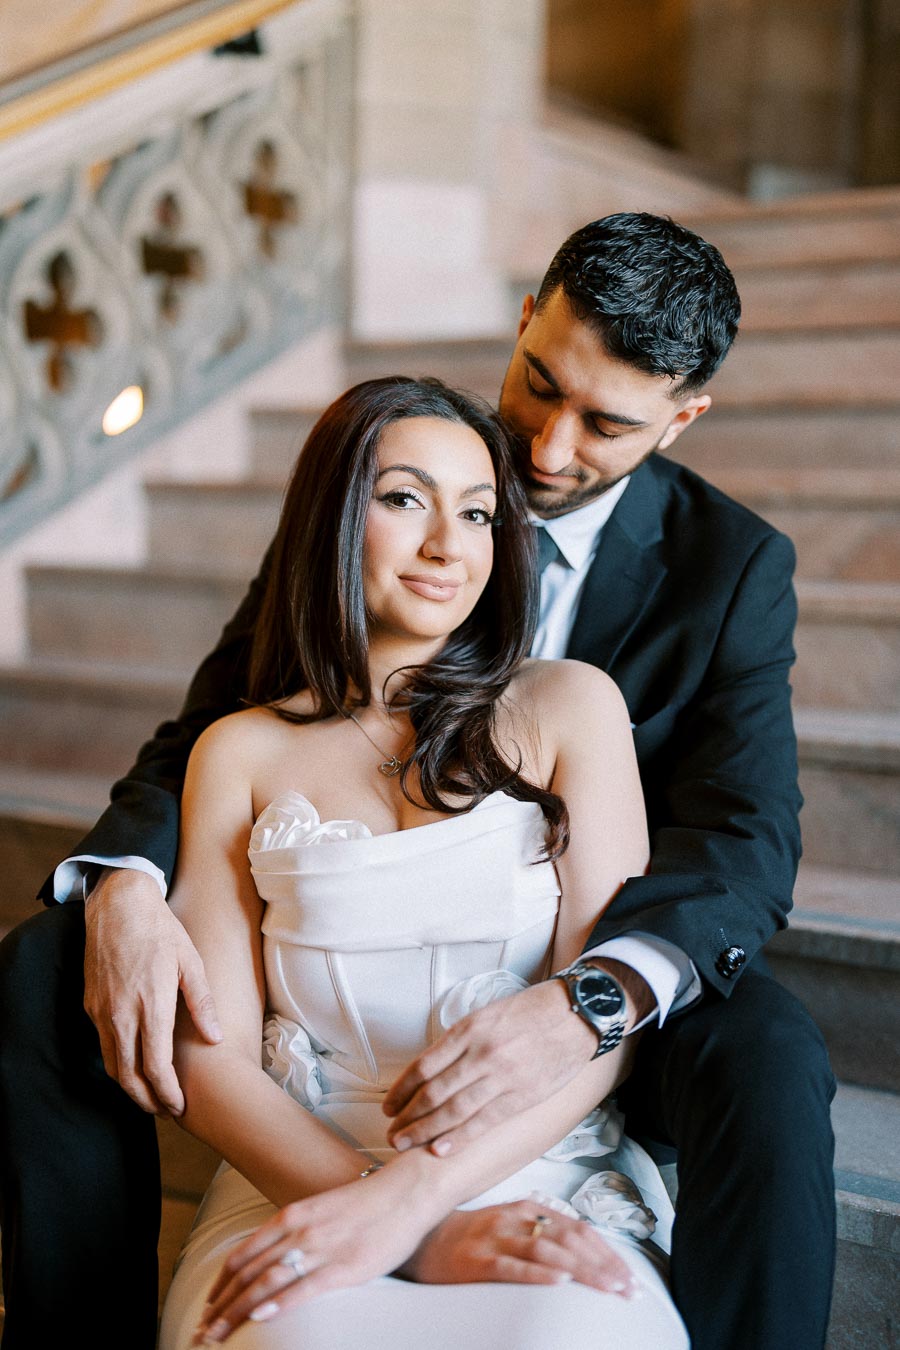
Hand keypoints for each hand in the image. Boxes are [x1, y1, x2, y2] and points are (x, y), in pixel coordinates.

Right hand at [83, 867, 221, 1114]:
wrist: (118, 905)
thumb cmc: (161, 930)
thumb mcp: (191, 961)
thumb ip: (202, 1002)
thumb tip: (216, 1038)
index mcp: (151, 1005)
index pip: (156, 1066)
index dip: (167, 1093)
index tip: (179, 1107)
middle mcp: (121, 1014)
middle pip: (128, 1076)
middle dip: (147, 1101)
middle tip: (166, 1111)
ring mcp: (102, 1011)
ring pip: (112, 1064)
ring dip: (130, 1086)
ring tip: (152, 1095)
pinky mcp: (90, 1005)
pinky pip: (103, 1044)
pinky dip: (118, 1063)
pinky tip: (134, 1063)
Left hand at [193, 1170, 437, 1343]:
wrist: (406, 1192)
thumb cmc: (368, 1204)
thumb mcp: (322, 1211)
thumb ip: (299, 1230)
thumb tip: (279, 1256)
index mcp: (292, 1215)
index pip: (243, 1255)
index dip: (221, 1284)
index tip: (208, 1306)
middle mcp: (299, 1230)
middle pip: (247, 1273)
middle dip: (220, 1306)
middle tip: (202, 1331)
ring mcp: (320, 1248)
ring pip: (266, 1283)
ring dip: (237, 1312)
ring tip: (217, 1334)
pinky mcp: (343, 1266)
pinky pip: (303, 1288)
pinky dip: (278, 1304)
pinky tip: (260, 1317)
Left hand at [382, 979, 598, 1154]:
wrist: (577, 1014)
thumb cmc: (532, 1011)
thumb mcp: (488, 1014)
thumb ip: (462, 1040)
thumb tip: (434, 1069)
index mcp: (469, 1030)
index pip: (423, 1066)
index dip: (401, 1090)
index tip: (389, 1105)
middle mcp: (481, 1053)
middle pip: (433, 1092)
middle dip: (407, 1116)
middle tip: (392, 1133)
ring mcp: (502, 1076)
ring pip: (453, 1110)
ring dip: (425, 1130)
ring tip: (405, 1144)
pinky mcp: (522, 1096)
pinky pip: (484, 1121)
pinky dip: (460, 1137)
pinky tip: (441, 1149)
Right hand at [400, 1199, 636, 1296]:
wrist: (420, 1238)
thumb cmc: (470, 1236)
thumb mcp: (508, 1225)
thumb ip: (540, 1231)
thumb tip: (583, 1249)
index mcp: (526, 1208)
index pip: (577, 1229)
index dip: (607, 1252)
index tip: (629, 1277)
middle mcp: (515, 1218)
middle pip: (569, 1240)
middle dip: (604, 1266)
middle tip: (628, 1290)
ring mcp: (496, 1237)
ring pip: (548, 1252)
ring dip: (583, 1272)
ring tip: (608, 1289)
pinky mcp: (477, 1260)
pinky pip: (512, 1267)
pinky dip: (539, 1275)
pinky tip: (560, 1284)